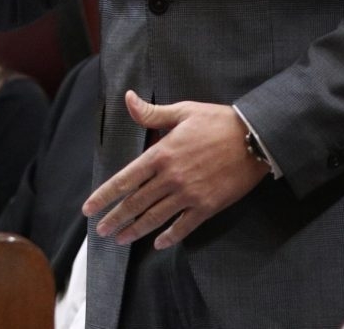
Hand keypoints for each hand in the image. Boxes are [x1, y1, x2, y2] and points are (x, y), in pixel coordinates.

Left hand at [83, 91, 268, 249]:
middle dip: (115, 218)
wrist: (255, 138)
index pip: (124, 179)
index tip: (88, 208)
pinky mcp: (207, 206)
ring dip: (135, 230)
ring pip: (155, 217)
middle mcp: (171, 177)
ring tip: (120, 239)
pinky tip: (158, 243)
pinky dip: (169, 237)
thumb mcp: (183, 111)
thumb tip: (128, 98)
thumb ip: (152, 113)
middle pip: (136, 203)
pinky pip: (184, 227)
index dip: (104, 196)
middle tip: (100, 231)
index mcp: (161, 154)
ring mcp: (189, 195)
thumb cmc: (217, 121)